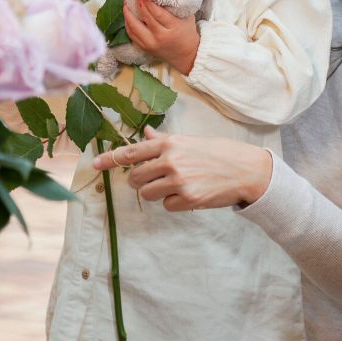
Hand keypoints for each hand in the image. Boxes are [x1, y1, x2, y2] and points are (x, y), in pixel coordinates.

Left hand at [92, 127, 272, 211]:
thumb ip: (164, 141)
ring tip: (177, 185)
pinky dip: (174, 202)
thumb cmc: (218, 153)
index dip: (111, 159)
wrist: (246, 169)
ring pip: (148, 193)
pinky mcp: (188, 198)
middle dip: (142, 180)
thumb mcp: (190, 141)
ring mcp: (179, 180)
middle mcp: (171, 160)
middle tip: (158, 178)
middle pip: (136, 178)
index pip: (132, 152)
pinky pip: (166, 205)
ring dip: (157, 192)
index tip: (95, 164)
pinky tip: (190, 193)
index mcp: (170, 143)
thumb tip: (146, 134)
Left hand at [122, 0, 199, 74]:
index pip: (157, 12)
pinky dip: (128, 24)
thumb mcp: (187, 17)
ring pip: (134, 27)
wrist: (187, 55)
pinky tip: (128, 15)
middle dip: (138, 3)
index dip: (147, 1)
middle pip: (145, 17)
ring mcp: (151, 44)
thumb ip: (175, 6)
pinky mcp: (145, 48)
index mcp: (173, 27)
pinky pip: (132, 35)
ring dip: (128, 14)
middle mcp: (161, 36)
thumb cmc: (187, 32)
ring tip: (126, 3)